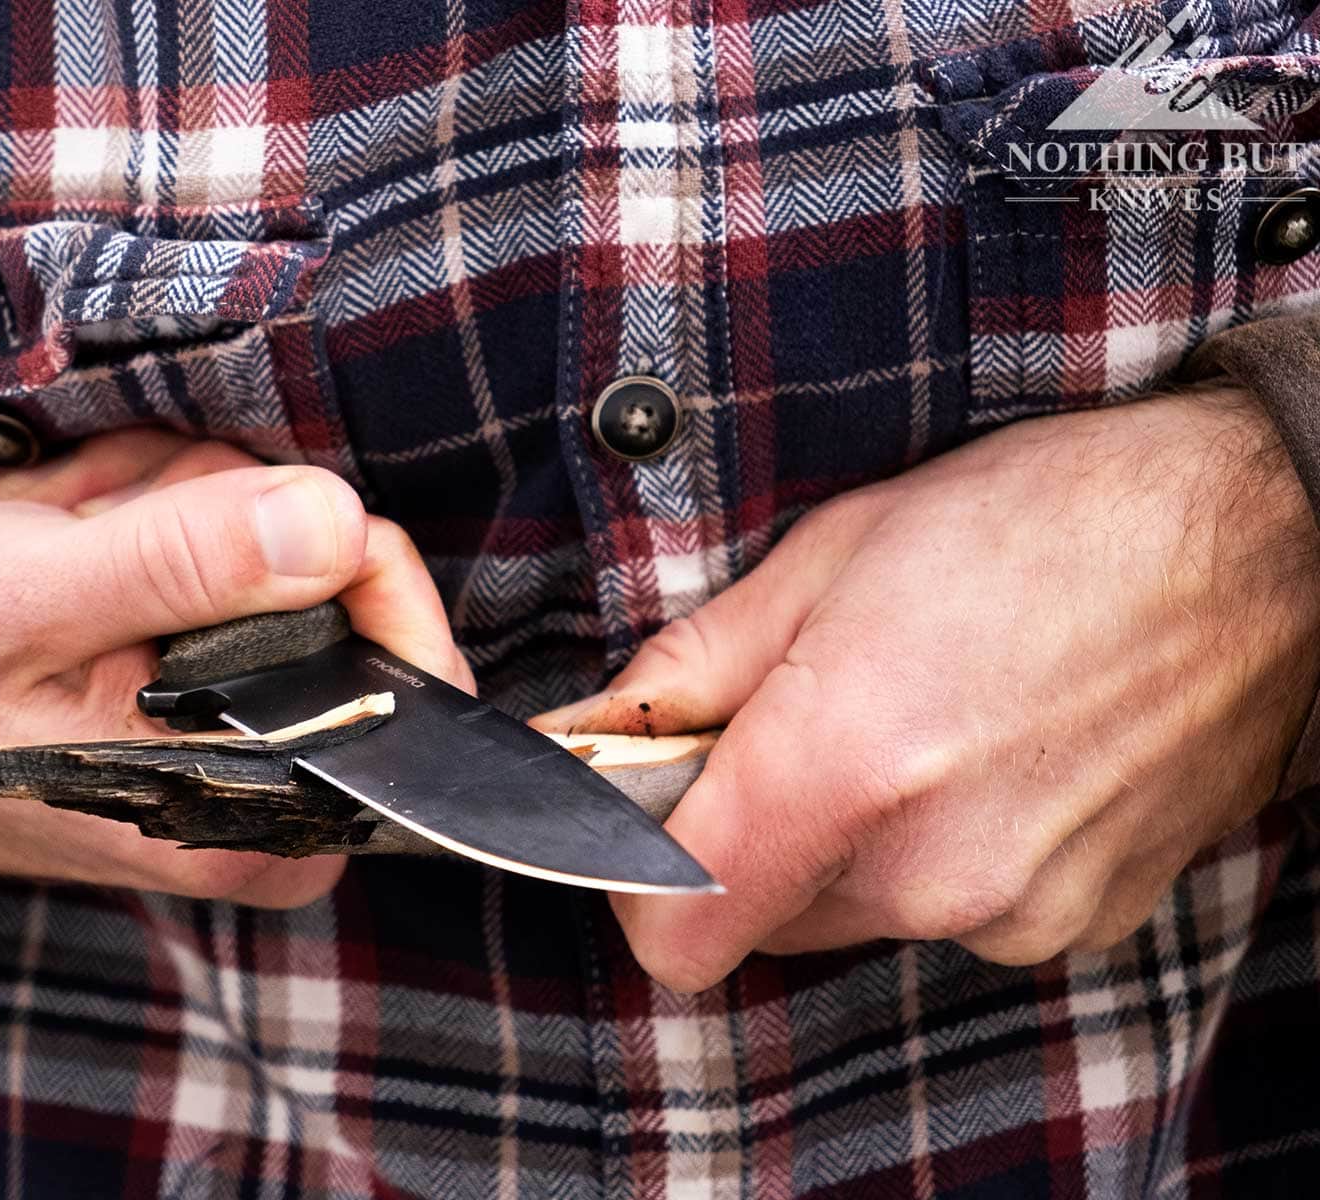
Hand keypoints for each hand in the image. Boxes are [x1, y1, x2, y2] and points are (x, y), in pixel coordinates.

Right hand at [0, 429, 470, 907]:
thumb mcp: (28, 601)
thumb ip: (181, 566)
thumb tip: (337, 524)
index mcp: (253, 814)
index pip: (407, 681)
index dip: (353, 558)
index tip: (258, 504)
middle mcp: (269, 785)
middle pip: (338, 580)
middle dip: (212, 512)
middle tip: (95, 525)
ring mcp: (239, 720)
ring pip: (278, 539)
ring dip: (164, 500)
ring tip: (61, 532)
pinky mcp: (207, 670)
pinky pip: (227, 543)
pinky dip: (151, 514)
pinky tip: (69, 530)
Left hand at [534, 388, 1319, 989]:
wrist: (1257, 544)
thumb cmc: (1042, 520)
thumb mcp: (831, 551)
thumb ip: (694, 667)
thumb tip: (596, 729)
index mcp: (848, 765)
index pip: (674, 933)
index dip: (640, 885)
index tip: (657, 815)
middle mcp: (931, 868)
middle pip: (762, 916)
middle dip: (754, 836)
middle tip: (799, 723)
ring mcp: (1015, 909)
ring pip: (857, 912)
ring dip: (852, 843)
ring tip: (914, 720)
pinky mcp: (1074, 923)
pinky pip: (950, 912)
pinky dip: (941, 853)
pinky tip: (986, 754)